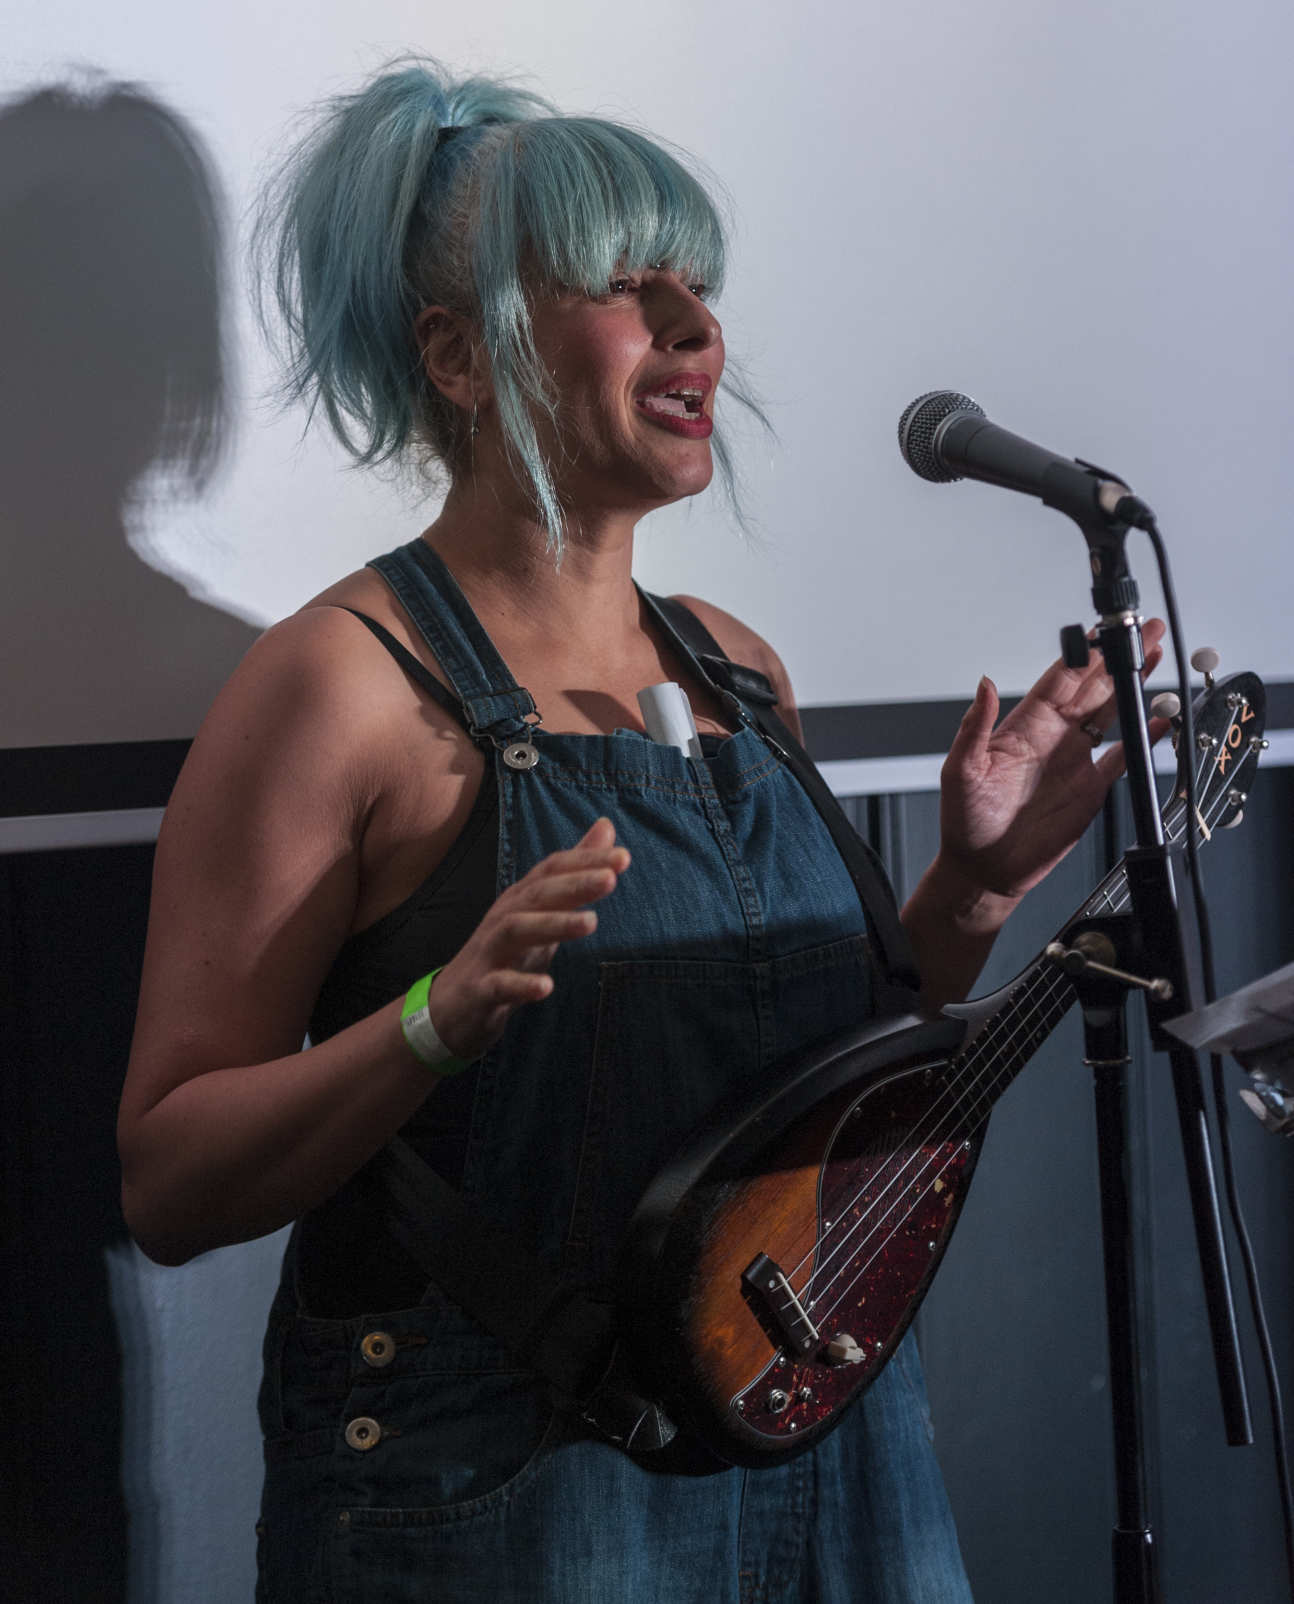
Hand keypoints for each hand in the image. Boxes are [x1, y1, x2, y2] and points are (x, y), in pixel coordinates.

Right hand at [425, 817, 628, 1062]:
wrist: (453, 1005)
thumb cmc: (506, 953)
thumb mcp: (543, 911)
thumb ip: (575, 872)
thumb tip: (606, 826)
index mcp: (521, 900)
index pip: (552, 871)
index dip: (585, 861)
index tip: (624, 857)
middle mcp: (504, 919)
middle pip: (537, 894)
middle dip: (574, 884)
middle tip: (611, 879)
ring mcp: (490, 954)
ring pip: (516, 930)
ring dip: (553, 924)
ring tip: (591, 922)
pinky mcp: (480, 990)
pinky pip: (499, 985)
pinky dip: (521, 985)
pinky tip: (546, 987)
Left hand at [936, 620, 1168, 903]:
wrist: (984, 867)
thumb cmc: (965, 821)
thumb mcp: (961, 771)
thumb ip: (974, 727)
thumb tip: (984, 684)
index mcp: (1023, 728)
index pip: (1058, 682)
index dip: (1081, 656)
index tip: (1100, 633)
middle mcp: (1052, 737)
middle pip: (1092, 688)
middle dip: (1117, 659)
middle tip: (1143, 631)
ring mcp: (1073, 760)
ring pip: (1110, 712)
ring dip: (1132, 685)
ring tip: (1154, 657)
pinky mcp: (1090, 788)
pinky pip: (1121, 756)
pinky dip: (1142, 738)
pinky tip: (1159, 719)